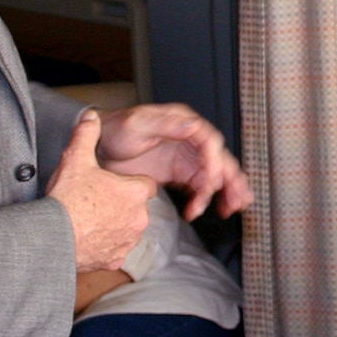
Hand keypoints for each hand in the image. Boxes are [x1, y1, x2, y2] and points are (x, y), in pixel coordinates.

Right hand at [47, 111, 154, 272]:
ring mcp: (129, 240)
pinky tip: (88, 236)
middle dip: (122, 204)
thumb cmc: (67, 199)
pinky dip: (106, 244)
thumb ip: (86, 135)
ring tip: (90, 217)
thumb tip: (90, 116)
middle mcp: (139, 218)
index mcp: (135, 193)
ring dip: (115, 223)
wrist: (54, 237)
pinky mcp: (116, 258)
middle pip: (137, 207)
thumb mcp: (75, 160)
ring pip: (128, 228)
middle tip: (97, 200)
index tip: (112, 183)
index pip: (145, 184)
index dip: (128, 183)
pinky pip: (116, 248)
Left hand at [94, 103, 251, 219]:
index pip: (210, 142)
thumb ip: (166, 124)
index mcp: (184, 123)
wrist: (98, 146)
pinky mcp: (179, 174)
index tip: (212, 181)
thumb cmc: (117, 128)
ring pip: (214, 176)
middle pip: (219, 159)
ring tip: (231, 208)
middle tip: (237, 199)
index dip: (215, 161)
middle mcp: (190, 140)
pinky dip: (201, 201)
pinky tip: (196, 212)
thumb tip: (193, 125)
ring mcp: (186, 158)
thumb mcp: (139, 123)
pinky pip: (197, 188)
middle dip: (230, 180)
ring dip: (224, 192)